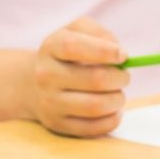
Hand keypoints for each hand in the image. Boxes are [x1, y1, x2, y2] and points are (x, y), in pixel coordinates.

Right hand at [21, 17, 129, 137]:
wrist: (35, 83)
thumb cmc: (69, 53)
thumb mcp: (79, 30)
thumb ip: (100, 33)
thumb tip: (120, 54)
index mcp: (51, 47)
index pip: (74, 46)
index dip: (105, 51)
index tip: (123, 55)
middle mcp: (45, 76)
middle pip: (95, 79)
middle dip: (121, 77)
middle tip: (124, 76)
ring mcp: (49, 103)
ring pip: (96, 106)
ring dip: (118, 99)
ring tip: (117, 92)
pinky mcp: (57, 125)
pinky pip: (94, 128)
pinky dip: (113, 118)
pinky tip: (112, 109)